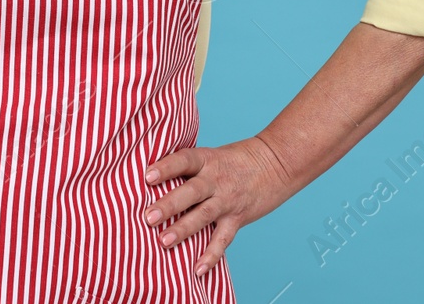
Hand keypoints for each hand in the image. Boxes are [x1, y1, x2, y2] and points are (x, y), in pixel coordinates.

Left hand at [142, 135, 293, 276]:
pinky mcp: (237, 218)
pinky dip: (211, 256)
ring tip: (164, 242)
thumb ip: (187, 167)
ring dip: (183, 229)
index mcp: (207, 160)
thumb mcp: (211, 155)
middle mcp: (216, 180)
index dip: (166, 167)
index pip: (184, 161)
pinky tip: (197, 269)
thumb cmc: (235, 159)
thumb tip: (150, 178)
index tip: (147, 176)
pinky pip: (223, 239)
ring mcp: (227, 200)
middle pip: (191, 192)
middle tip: (148, 217)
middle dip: (169, 205)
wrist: (276, 163)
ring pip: (204, 215)